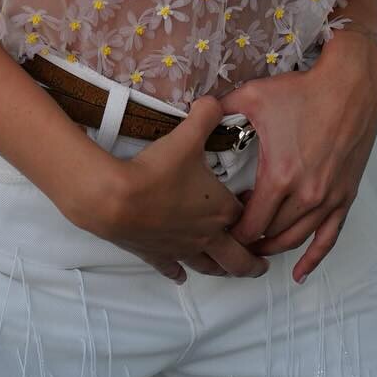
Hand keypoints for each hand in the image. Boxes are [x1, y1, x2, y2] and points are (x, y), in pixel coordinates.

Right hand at [62, 95, 269, 282]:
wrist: (115, 199)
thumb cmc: (156, 171)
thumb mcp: (186, 136)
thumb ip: (206, 115)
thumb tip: (214, 101)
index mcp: (221, 211)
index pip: (249, 217)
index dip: (256, 212)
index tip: (258, 206)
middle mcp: (207, 236)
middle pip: (237, 258)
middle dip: (252, 262)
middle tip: (261, 264)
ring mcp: (181, 250)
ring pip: (209, 267)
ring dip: (221, 269)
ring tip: (229, 270)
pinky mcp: (157, 255)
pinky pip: (172, 268)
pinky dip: (178, 272)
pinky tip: (180, 275)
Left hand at [217, 35, 376, 283]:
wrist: (351, 84)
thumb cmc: (303, 90)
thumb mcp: (253, 96)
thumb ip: (219, 110)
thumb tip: (195, 111)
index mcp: (279, 176)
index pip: (250, 224)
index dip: (234, 231)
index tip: (222, 227)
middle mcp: (306, 194)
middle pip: (271, 235)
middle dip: (251, 240)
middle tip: (235, 237)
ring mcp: (328, 198)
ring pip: (297, 239)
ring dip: (275, 247)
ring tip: (259, 246)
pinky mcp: (345, 195)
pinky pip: (330, 237)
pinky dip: (314, 258)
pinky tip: (299, 272)